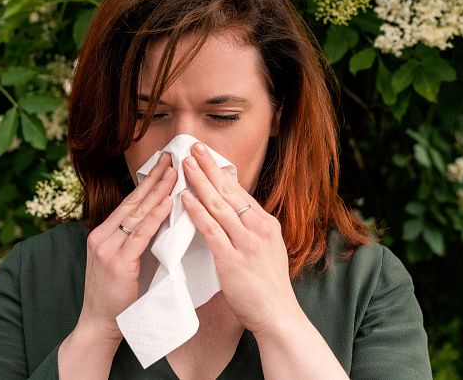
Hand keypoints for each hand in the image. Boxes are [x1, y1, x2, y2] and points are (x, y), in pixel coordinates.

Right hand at [73, 152, 176, 341]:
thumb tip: (160, 221)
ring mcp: (108, 248)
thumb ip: (134, 241)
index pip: (129, 202)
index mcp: (103, 233)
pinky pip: (140, 234)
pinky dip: (155, 216)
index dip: (147, 182)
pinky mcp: (117, 262)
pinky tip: (168, 202)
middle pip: (133, 201)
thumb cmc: (116, 296)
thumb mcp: (122, 261)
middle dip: (154, 178)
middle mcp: (102, 236)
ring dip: (158, 191)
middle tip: (171, 158)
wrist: (99, 324)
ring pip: (137, 213)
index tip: (163, 164)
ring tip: (174, 172)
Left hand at [180, 142, 304, 335]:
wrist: (278, 315)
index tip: (207, 157)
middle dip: (209, 168)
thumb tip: (234, 215)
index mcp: (267, 225)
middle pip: (230, 192)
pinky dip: (197, 212)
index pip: (240, 192)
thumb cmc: (268, 287)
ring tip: (185, 165)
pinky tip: (185, 198)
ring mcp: (247, 244)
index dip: (221, 173)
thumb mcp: (267, 250)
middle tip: (193, 148)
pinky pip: (211, 230)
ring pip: (219, 206)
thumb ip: (251, 232)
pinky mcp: (232, 260)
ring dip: (199, 183)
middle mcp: (259, 229)